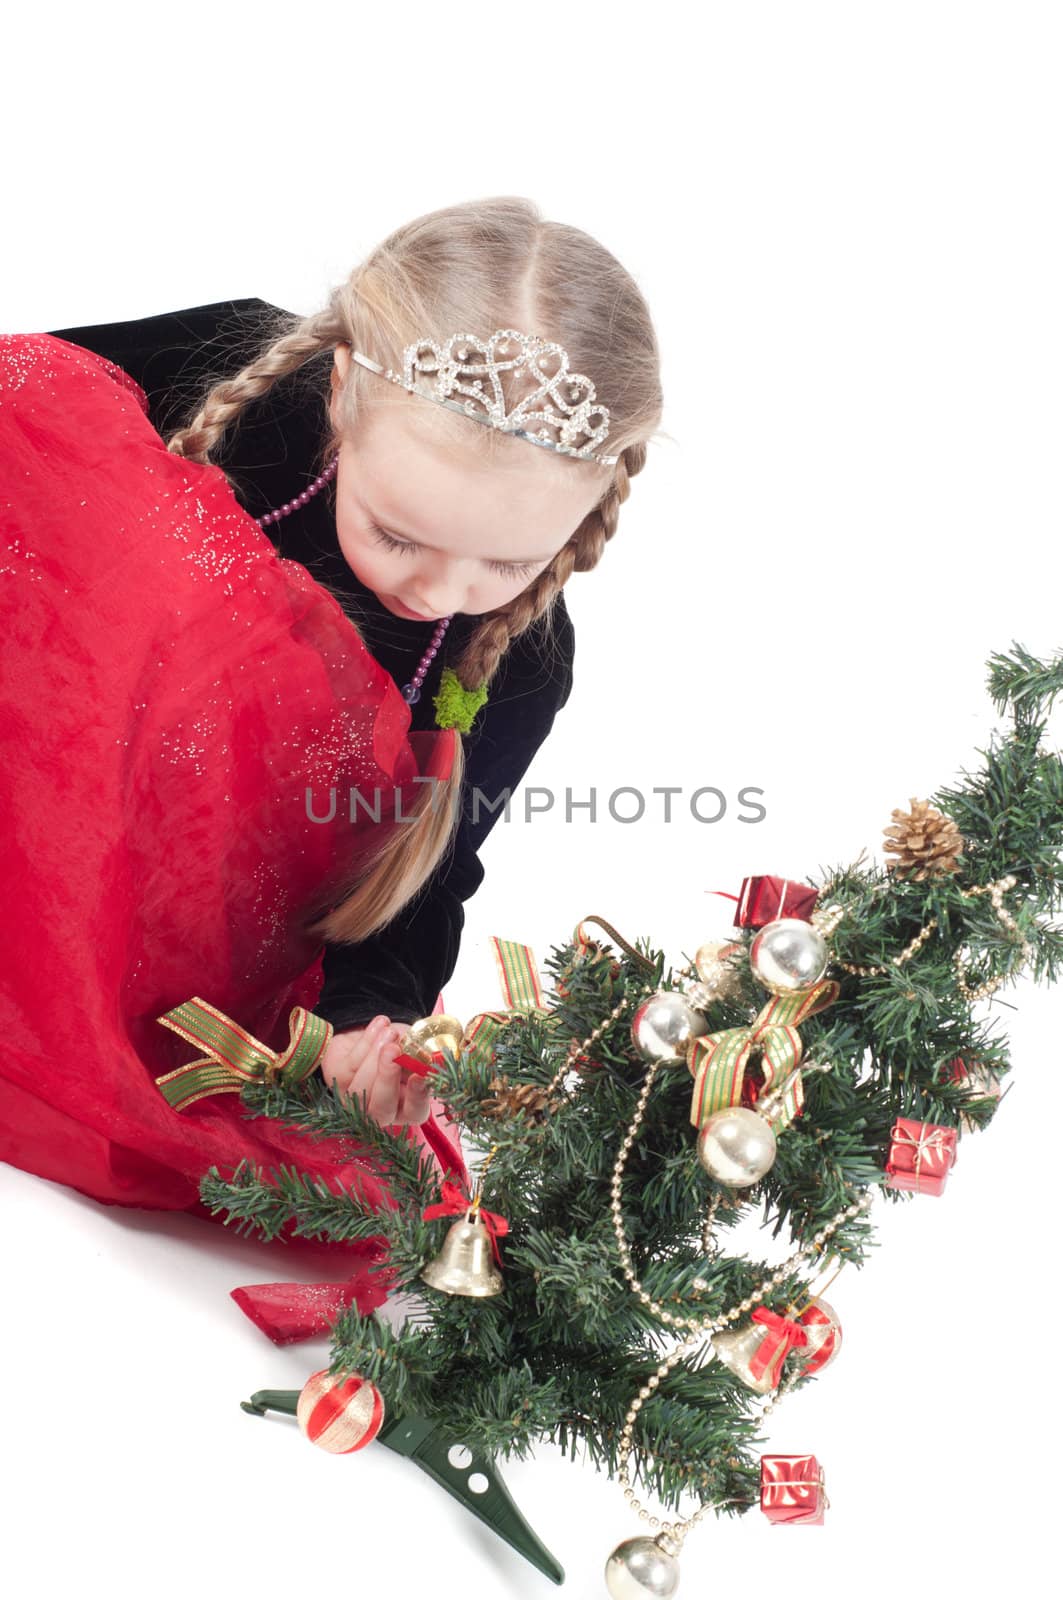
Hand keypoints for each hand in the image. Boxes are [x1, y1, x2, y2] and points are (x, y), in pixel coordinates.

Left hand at [318, 1016, 433, 1126]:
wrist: (376, 1029)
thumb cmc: (403, 1044)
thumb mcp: (418, 1049)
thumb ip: (424, 1058)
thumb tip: (431, 1058)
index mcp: (407, 1108)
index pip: (415, 1113)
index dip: (417, 1097)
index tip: (419, 1075)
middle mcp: (380, 1111)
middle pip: (381, 1110)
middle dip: (386, 1079)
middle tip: (394, 1050)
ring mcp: (355, 1100)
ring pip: (360, 1089)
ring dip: (374, 1056)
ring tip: (389, 1032)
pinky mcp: (337, 1081)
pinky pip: (348, 1067)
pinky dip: (365, 1043)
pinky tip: (380, 1025)